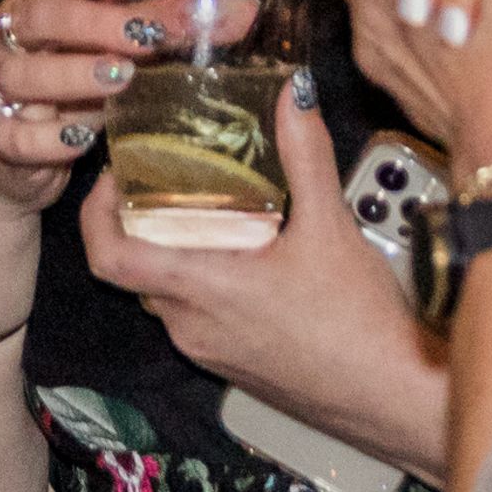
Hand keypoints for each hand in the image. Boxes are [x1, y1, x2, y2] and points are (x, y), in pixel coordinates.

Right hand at [0, 0, 209, 215]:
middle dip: (95, 23)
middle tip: (147, 38)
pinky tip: (84, 136)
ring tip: (121, 80)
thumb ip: (168, 26)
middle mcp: (10, 37)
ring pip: (21, 75)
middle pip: (40, 16)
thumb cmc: (80, 85)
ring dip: (73, 75)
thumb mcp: (117, 48)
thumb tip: (244, 13)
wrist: (16, 157)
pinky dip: (50, 136)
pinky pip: (16, 135)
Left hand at [77, 76, 443, 474]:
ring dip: (172, 251)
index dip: (96, 212)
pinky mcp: (234, 365)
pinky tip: (244, 254)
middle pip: (135, 269)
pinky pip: (195, 316)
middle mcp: (192, 326)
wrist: (395, 399)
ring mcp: (211, 351)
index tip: (114, 174)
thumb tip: (294, 92)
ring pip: (166, 293)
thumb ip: (306, 154)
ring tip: (206, 206)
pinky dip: (200, 280)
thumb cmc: (360, 323)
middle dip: (137, 221)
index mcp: (201, 290)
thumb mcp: (331, 225)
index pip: (109, 257)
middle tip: (162, 175)